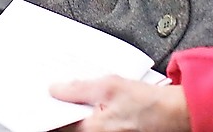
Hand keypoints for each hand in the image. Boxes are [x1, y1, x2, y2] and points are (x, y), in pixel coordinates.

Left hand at [50, 77, 189, 131]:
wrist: (174, 113)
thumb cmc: (148, 103)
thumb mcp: (110, 85)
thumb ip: (79, 88)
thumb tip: (55, 89)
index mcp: (92, 130)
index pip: (57, 125)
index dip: (47, 112)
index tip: (38, 101)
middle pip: (68, 127)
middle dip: (61, 110)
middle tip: (55, 93)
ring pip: (80, 126)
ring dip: (74, 112)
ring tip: (73, 95)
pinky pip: (92, 125)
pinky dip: (87, 115)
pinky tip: (89, 103)